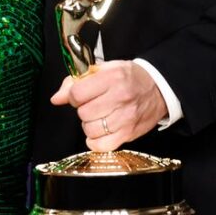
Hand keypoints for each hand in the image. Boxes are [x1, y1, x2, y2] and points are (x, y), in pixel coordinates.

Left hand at [50, 60, 165, 151]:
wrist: (159, 88)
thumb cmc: (130, 77)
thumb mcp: (104, 69)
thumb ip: (76, 81)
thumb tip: (56, 98)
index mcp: (112, 78)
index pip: (77, 93)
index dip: (73, 96)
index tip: (79, 95)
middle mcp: (120, 98)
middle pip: (83, 112)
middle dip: (82, 109)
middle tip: (92, 104)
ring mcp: (125, 118)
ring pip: (90, 129)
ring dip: (89, 124)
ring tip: (98, 116)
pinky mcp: (129, 134)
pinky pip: (101, 145)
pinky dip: (95, 141)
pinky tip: (100, 131)